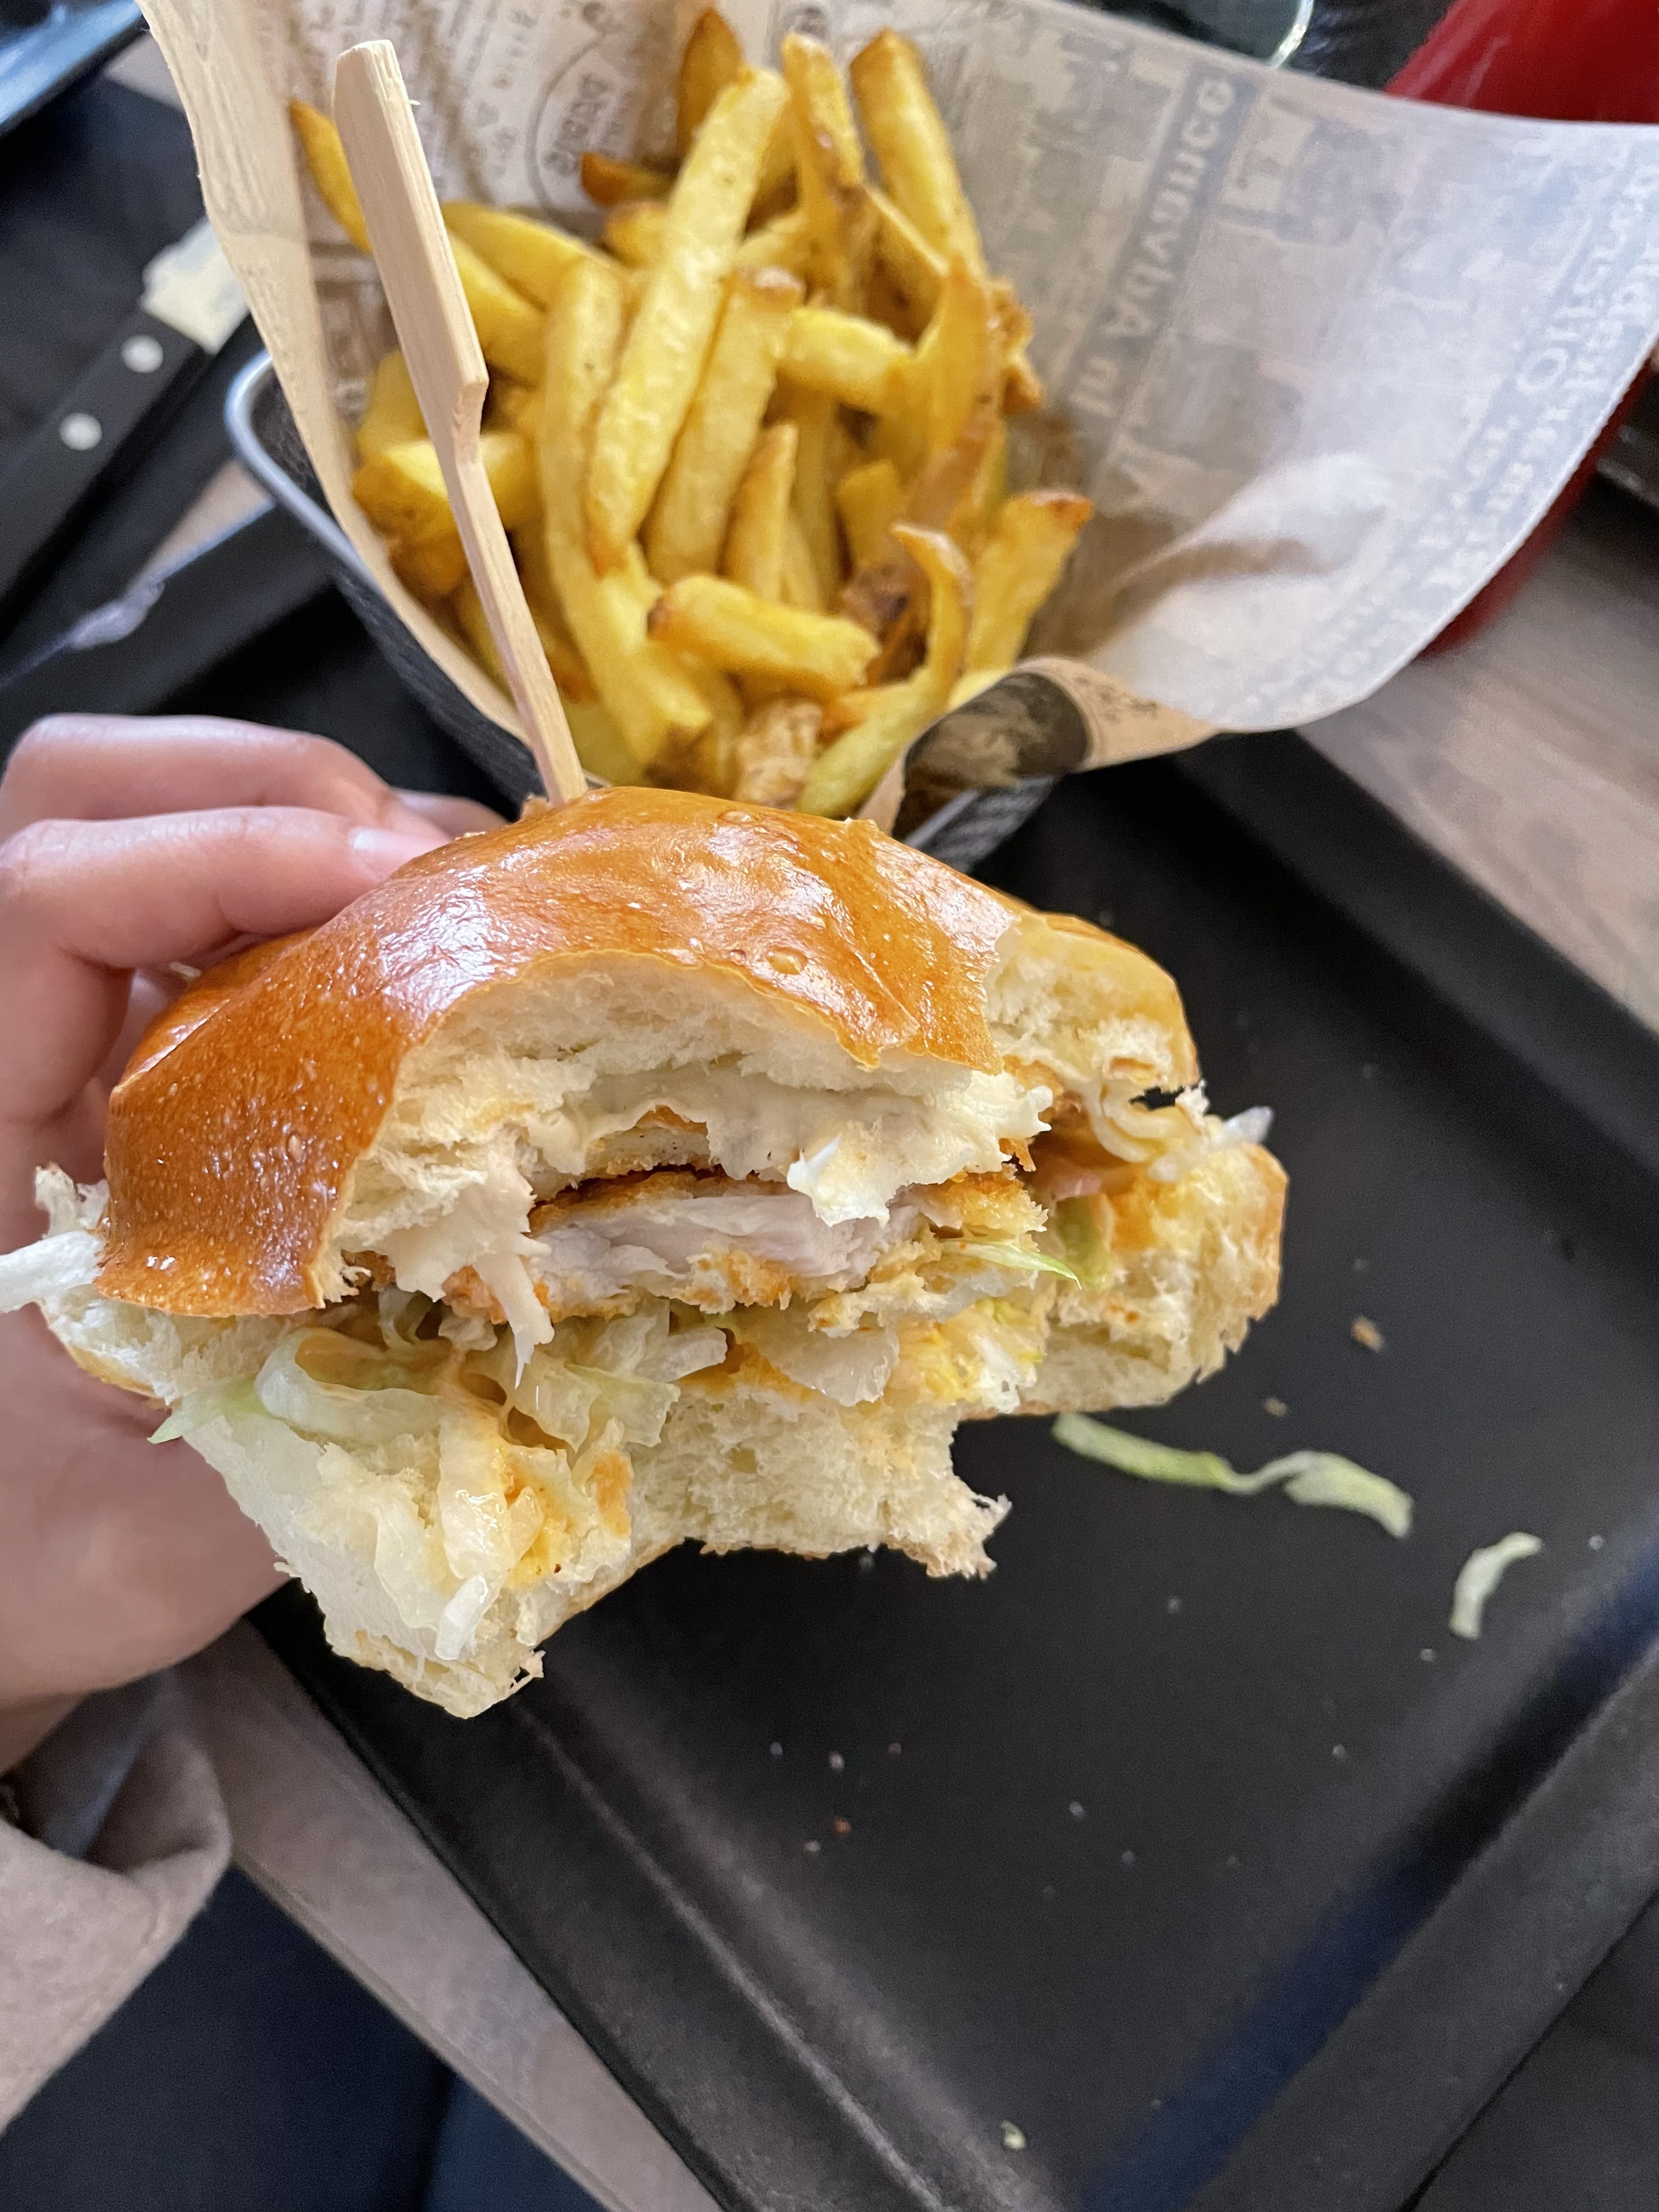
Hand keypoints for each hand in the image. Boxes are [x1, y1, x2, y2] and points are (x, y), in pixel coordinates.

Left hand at [0, 716, 499, 1768]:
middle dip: (278, 789)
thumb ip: (293, 1455)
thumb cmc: (34, 1555)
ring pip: (173, 820)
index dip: (215, 858)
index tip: (385, 890)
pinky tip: (448, 964)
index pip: (46, 896)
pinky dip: (356, 899)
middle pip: (93, 789)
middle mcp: (26, 1045)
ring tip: (467, 909)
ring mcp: (99, 1036)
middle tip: (439, 879)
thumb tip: (490, 1346)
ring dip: (330, 826)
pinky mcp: (171, 1052)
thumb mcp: (145, 1541)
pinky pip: (250, 913)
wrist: (6, 1563)